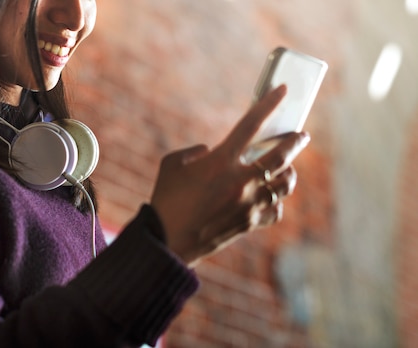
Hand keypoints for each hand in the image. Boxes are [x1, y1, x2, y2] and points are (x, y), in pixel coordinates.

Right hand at [150, 85, 309, 265]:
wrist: (168, 240)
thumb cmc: (166, 200)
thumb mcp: (171, 165)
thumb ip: (192, 152)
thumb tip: (209, 152)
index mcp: (220, 161)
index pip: (251, 124)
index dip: (269, 103)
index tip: (283, 90)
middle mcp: (240, 180)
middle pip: (281, 155)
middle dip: (296, 141)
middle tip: (302, 135)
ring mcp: (249, 203)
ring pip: (285, 184)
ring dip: (290, 173)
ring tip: (288, 169)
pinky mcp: (250, 223)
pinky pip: (275, 210)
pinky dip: (275, 203)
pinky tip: (270, 200)